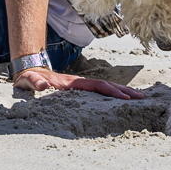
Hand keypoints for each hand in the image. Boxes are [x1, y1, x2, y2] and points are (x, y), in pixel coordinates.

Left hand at [13, 67, 144, 99]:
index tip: (125, 98)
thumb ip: (34, 82)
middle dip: (124, 91)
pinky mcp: (79, 89)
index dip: (111, 91)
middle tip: (142, 97)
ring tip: (138, 97)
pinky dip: (113, 93)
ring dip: (121, 91)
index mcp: (72, 83)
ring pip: (105, 86)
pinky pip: (100, 90)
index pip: (96, 86)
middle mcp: (79, 82)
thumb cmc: (28, 79)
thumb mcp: (28, 81)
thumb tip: (42, 84)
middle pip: (106, 84)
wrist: (28, 71)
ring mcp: (80, 84)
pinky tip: (121, 98)